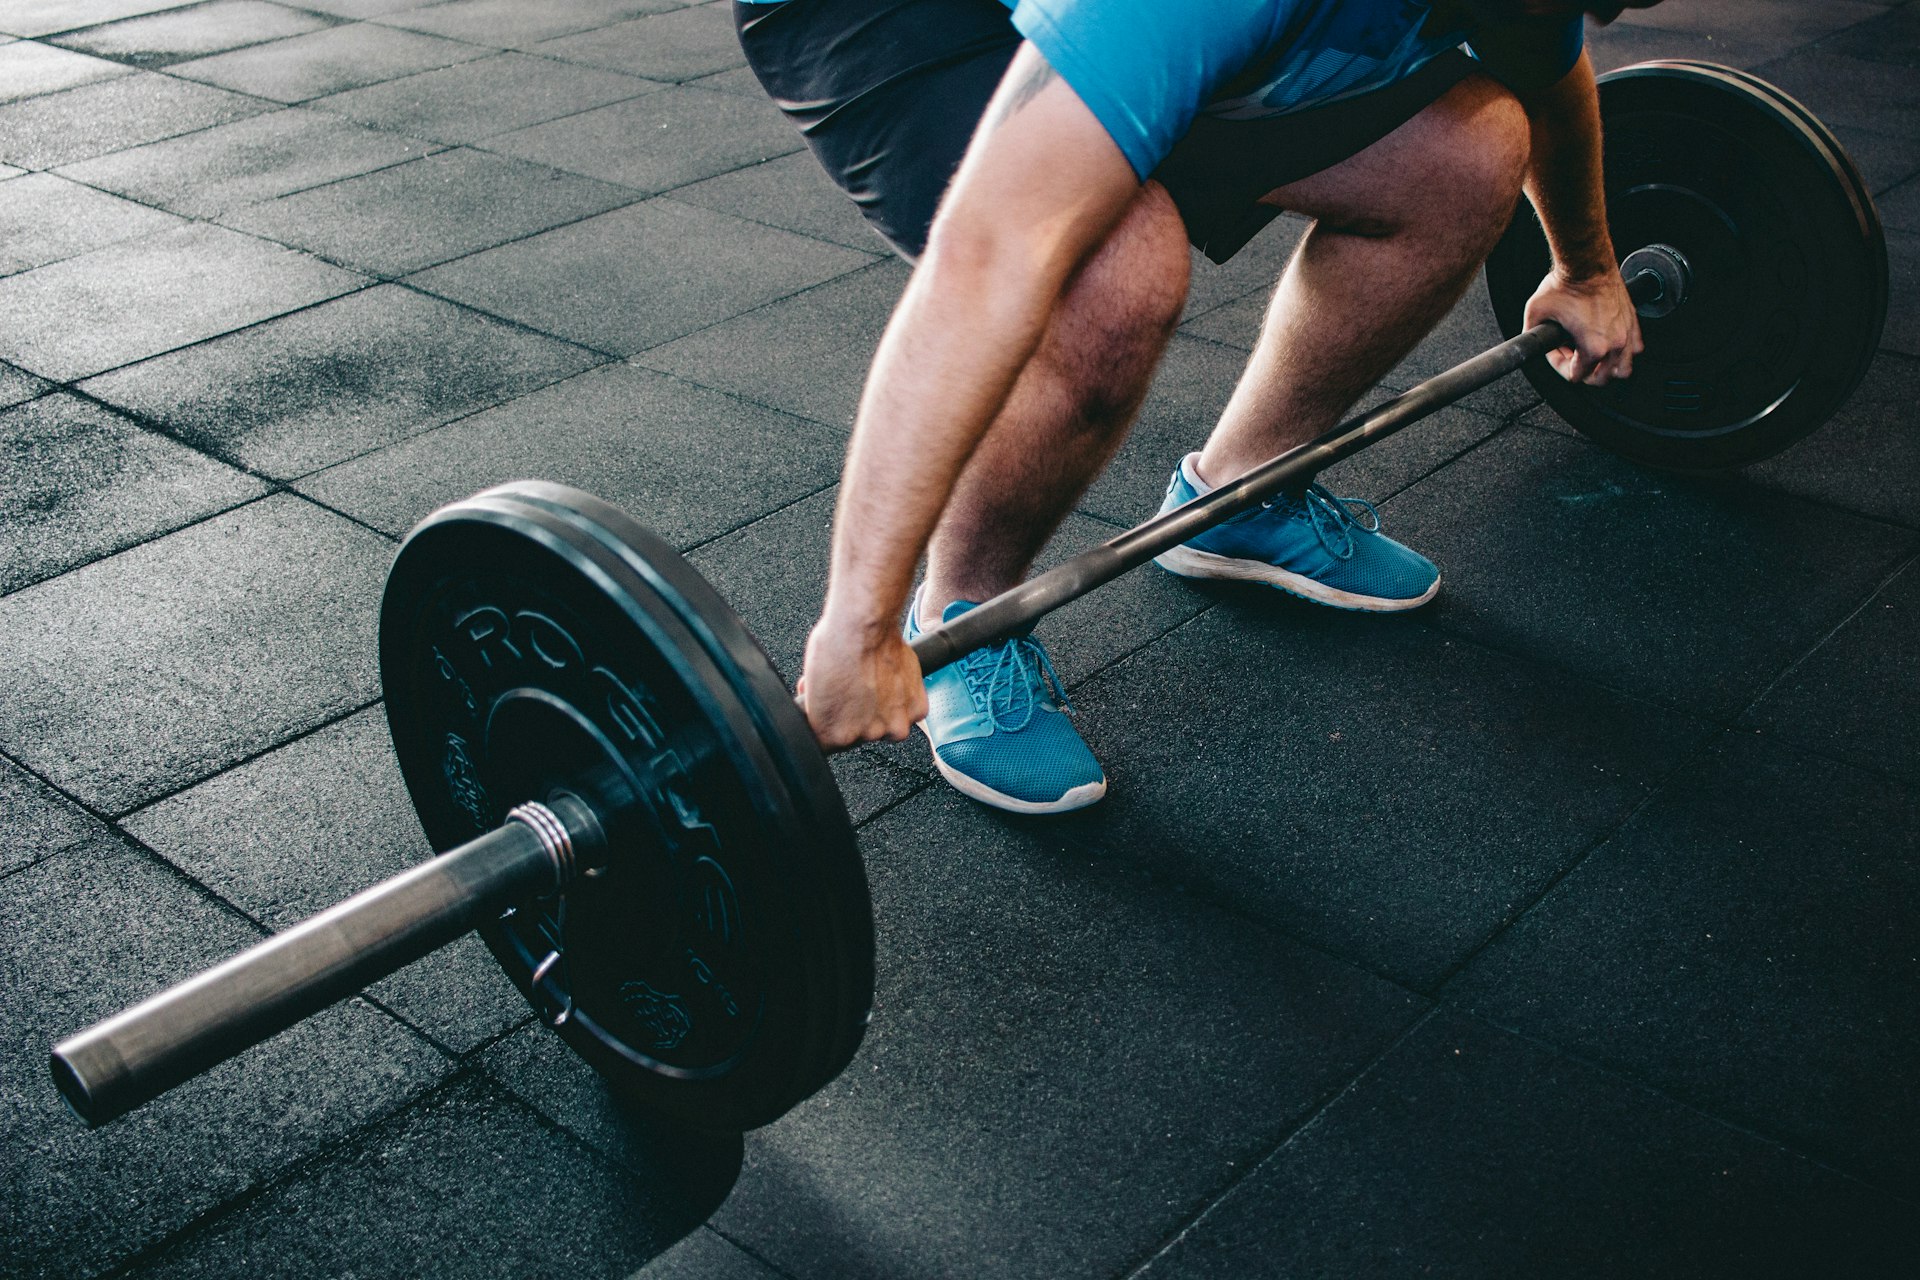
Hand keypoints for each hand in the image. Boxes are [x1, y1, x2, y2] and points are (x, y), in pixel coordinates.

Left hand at [798, 616, 926, 750]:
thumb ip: (820, 709)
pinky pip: (911, 712)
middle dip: (857, 717)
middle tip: (857, 690)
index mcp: (834, 734)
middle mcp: (865, 735)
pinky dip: (905, 700)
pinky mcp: (917, 710)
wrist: (864, 624)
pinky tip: (892, 681)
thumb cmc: (836, 645)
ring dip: (883, 711)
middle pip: (861, 736)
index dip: (831, 724)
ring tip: (875, 683)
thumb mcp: (812, 684)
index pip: (829, 744)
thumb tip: (823, 710)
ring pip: (888, 726)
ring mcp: (894, 724)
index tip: (835, 712)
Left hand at [1523, 267, 1644, 386]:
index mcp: (1593, 348)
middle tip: (1571, 356)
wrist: (1586, 261)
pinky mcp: (1633, 321)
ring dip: (1607, 367)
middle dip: (1583, 372)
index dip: (1559, 367)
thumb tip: (1532, 344)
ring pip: (1623, 368)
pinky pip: (1636, 348)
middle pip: (1601, 379)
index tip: (1556, 352)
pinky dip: (1623, 352)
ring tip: (1592, 356)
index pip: (1575, 377)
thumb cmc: (1566, 283)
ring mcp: (1627, 332)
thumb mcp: (1535, 314)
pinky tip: (1608, 343)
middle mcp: (1615, 343)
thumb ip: (1532, 336)